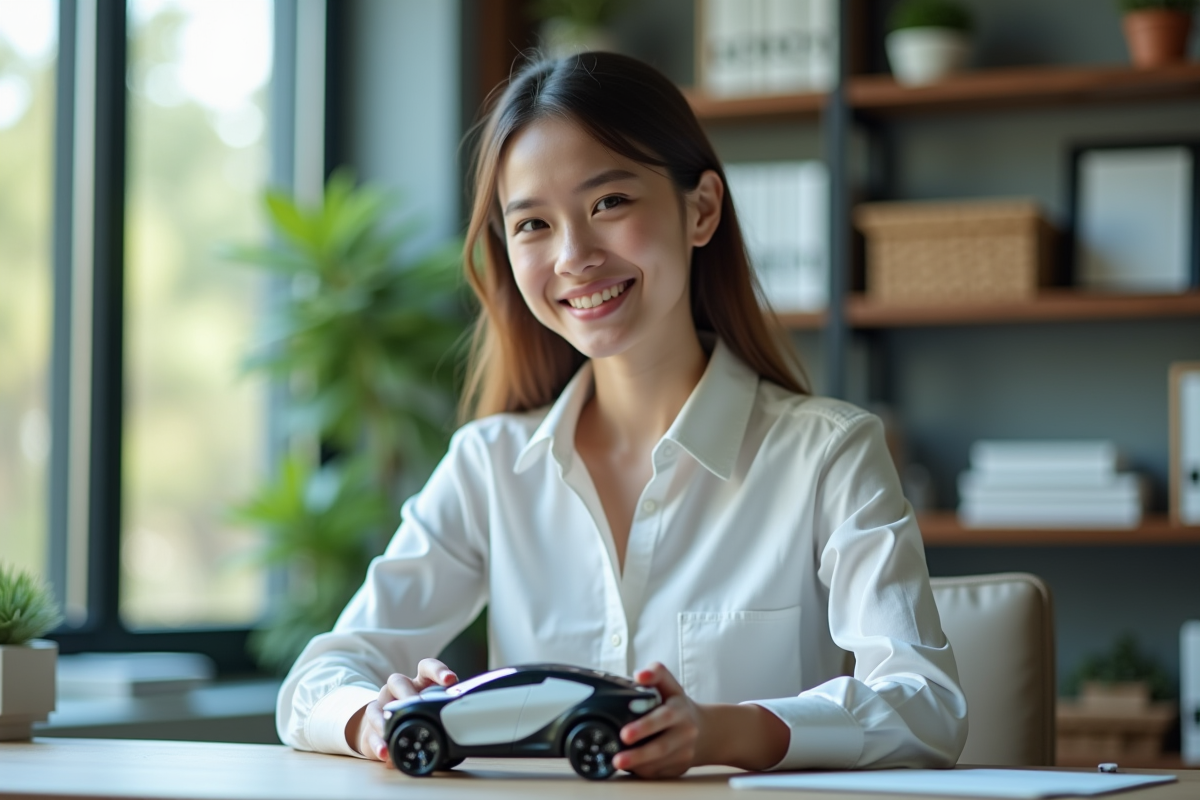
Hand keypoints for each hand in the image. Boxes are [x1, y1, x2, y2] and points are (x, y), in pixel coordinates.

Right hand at [346, 658, 457, 761]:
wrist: (386, 727)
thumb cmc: (416, 716)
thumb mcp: (431, 711)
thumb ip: (444, 713)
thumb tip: (461, 723)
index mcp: (419, 682)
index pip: (427, 667)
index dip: (438, 671)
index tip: (450, 680)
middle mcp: (398, 689)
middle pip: (398, 682)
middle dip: (408, 694)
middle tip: (416, 704)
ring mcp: (382, 703)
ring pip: (380, 704)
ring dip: (386, 718)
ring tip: (392, 731)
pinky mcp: (370, 723)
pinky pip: (371, 730)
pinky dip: (378, 742)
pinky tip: (385, 752)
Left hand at [614, 662, 700, 778]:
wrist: (705, 731)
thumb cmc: (677, 705)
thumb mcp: (670, 685)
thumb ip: (656, 673)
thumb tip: (639, 675)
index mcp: (679, 710)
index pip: (664, 717)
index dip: (645, 726)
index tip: (626, 734)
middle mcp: (685, 733)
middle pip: (661, 746)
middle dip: (638, 754)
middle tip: (617, 759)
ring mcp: (684, 753)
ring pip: (659, 764)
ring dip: (637, 765)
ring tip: (617, 762)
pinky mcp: (680, 768)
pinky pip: (659, 773)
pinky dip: (643, 770)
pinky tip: (631, 766)